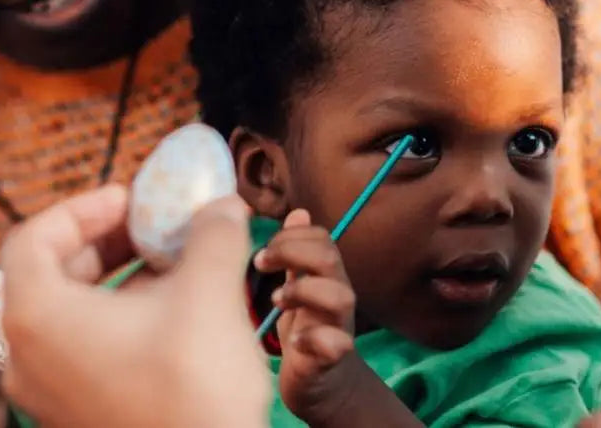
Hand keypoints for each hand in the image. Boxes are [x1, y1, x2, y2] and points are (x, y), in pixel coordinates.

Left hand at [0, 185, 267, 427]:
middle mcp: (25, 357)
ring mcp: (47, 393)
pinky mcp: (74, 415)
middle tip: (152, 226)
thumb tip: (221, 206)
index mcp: (35, 317)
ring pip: (70, 315)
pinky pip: (82, 351)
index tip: (131, 198)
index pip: (33, 237)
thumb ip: (212, 235)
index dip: (82, 207)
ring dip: (118, 281)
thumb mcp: (209, 294)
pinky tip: (173, 315)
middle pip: (50, 274)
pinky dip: (118, 321)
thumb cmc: (193, 391)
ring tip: (174, 267)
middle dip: (105, 241)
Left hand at [252, 209, 364, 424]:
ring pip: (340, 297)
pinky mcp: (332, 358)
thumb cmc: (305, 331)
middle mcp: (336, 296)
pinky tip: (291, 341)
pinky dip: (311, 338)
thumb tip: (298, 213)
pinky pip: (336, 343)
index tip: (261, 250)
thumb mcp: (298, 285)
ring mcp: (337, 326)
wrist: (322, 386)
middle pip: (329, 257)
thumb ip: (297, 253)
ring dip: (303, 291)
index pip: (321, 237)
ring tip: (277, 301)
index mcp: (325, 276)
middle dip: (292, 253)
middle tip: (260, 265)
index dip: (290, 235)